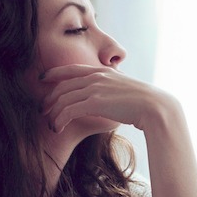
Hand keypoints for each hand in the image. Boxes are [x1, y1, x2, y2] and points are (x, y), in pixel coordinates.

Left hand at [40, 64, 175, 131]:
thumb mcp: (125, 88)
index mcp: (102, 71)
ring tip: (51, 125)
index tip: (43, 78)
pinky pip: (68, 110)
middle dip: (49, 98)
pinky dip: (59, 120)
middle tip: (43, 110)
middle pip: (62, 85)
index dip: (54, 73)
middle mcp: (96, 77)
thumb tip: (110, 96)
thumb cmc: (143, 102)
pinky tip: (58, 128)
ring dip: (53, 113)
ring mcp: (94, 88)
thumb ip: (112, 88)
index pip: (71, 69)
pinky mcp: (94, 102)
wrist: (154, 106)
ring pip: (63, 99)